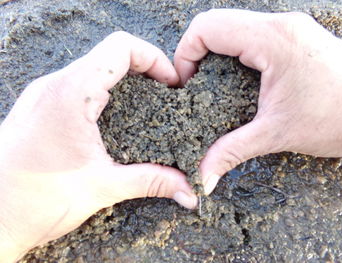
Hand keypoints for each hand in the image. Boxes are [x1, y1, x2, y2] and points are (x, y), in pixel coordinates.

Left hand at [0, 32, 196, 261]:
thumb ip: (151, 182)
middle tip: (165, 96)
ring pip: (94, 67)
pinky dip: (105, 92)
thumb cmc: (35, 202)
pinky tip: (117, 118)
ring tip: (146, 105)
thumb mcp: (101, 188)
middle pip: (110, 55)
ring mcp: (44, 95)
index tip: (171, 84)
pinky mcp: (41, 107)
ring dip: (125, 81)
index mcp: (70, 94)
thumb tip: (188, 191)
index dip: (154, 58)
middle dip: (144, 71)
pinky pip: (79, 84)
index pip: (120, 48)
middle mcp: (54, 86)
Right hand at [174, 9, 341, 194]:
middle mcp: (279, 25)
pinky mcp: (292, 37)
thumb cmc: (340, 117)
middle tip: (194, 85)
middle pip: (215, 22)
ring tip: (210, 83)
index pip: (207, 28)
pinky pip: (248, 34)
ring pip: (231, 25)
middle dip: (195, 53)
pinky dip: (232, 53)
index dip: (185, 54)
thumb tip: (203, 176)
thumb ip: (231, 152)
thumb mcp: (277, 134)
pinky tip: (234, 79)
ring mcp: (287, 28)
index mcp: (272, 40)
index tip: (185, 84)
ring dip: (213, 52)